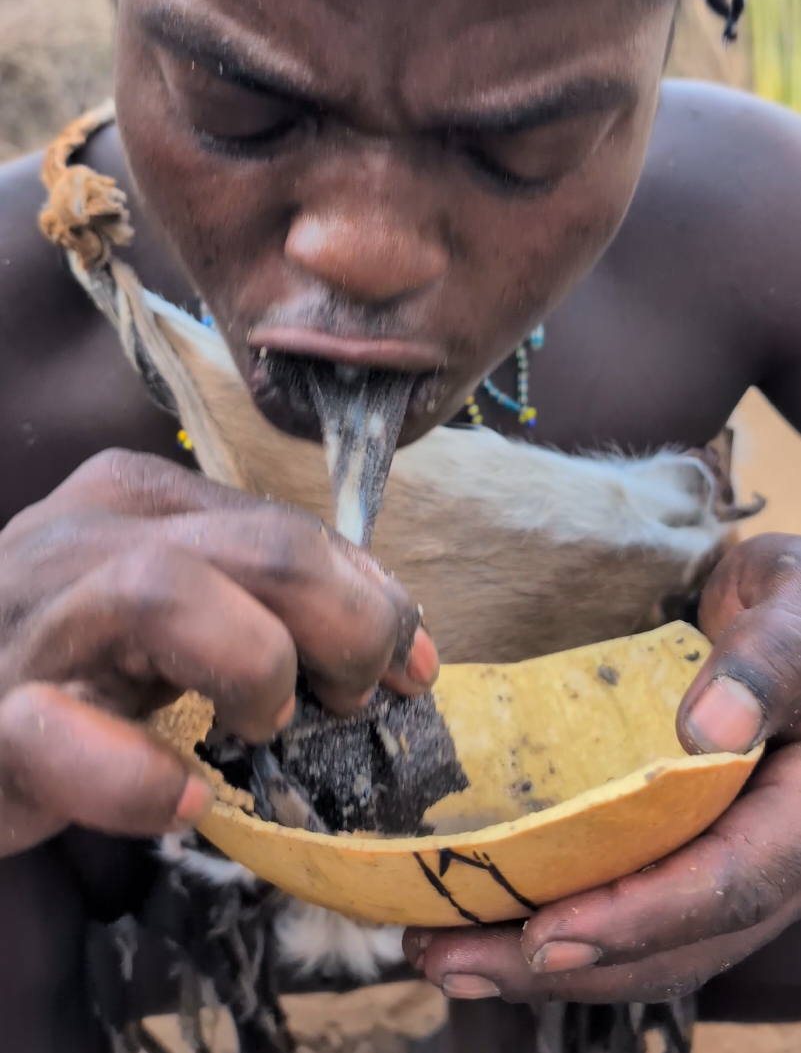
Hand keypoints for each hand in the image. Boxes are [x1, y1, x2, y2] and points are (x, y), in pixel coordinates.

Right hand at [0, 449, 436, 856]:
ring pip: (166, 595)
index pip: (288, 526)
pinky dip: (139, 777)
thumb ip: (264, 602)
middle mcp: (84, 538)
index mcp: (138, 500)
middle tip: (354, 699)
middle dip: (346, 624)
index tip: (410, 668)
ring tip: (264, 726)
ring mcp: (33, 623)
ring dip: (254, 667)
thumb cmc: (66, 659)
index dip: (372, 597)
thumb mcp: (168, 607)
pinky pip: (63, 735)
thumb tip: (400, 643)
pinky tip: (183, 802)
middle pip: (258, 547)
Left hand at [403, 533, 800, 1004]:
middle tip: (451, 962)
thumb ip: (766, 662)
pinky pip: (632, 904)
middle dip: (563, 960)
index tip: (547, 935)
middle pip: (677, 940)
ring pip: (649, 942)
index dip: (639, 917)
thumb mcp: (795, 613)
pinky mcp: (688, 848)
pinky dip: (562, 921)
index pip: (729, 884)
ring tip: (443, 957)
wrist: (795, 615)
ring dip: (545, 960)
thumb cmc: (799, 605)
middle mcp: (774, 857)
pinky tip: (484, 920)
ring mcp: (730, 860)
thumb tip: (709, 730)